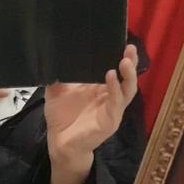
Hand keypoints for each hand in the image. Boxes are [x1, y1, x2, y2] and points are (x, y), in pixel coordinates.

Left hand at [45, 44, 138, 167]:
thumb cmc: (61, 117)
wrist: (58, 142)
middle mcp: (110, 96)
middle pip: (127, 77)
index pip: (115, 69)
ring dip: (128, 75)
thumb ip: (59, 75)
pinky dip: (115, 89)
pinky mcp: (110, 121)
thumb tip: (53, 55)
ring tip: (125, 60)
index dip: (120, 56)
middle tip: (130, 47)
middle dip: (130, 62)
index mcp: (100, 88)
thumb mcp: (57, 91)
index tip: (121, 40)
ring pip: (128, 90)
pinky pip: (116, 103)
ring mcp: (112, 109)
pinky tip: (111, 77)